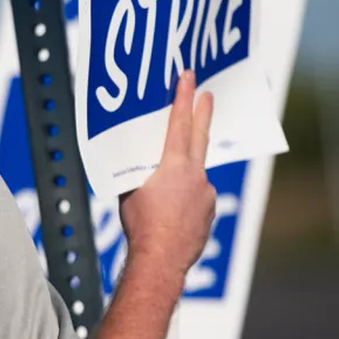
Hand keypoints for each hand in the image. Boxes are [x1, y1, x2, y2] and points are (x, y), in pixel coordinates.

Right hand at [118, 70, 215, 276]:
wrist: (161, 260)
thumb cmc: (142, 226)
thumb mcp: (129, 193)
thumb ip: (138, 174)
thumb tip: (137, 166)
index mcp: (174, 166)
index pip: (179, 124)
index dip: (183, 99)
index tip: (189, 78)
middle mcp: (196, 176)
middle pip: (200, 138)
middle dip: (203, 114)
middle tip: (208, 95)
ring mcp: (206, 195)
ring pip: (195, 176)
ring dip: (184, 176)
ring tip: (165, 196)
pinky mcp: (209, 213)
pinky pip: (197, 198)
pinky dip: (186, 200)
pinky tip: (172, 215)